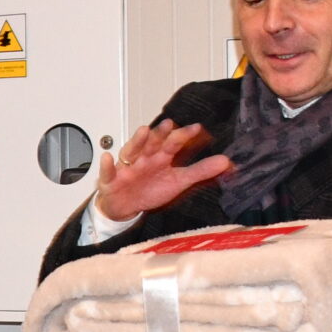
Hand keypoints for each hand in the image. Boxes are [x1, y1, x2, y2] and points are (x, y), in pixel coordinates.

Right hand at [94, 119, 235, 221]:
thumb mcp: (178, 181)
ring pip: (131, 151)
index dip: (183, 136)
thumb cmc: (149, 189)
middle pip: (152, 143)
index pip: (173, 143)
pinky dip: (106, 166)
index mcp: (160, 157)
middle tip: (169, 125)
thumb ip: (200, 171)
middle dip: (160, 134)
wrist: (124, 207)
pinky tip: (107, 158)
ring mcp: (127, 167)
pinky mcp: (111, 180)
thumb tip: (226, 162)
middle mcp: (144, 158)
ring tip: (143, 132)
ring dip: (136, 141)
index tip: (196, 129)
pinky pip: (108, 172)